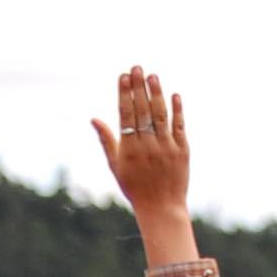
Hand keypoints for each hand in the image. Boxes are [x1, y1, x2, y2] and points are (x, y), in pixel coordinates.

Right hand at [92, 64, 193, 260]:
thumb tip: (94, 119)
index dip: (124, 94)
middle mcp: (147, 146)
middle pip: (142, 111)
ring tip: (152, 76)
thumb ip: (107, 141)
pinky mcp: (182, 151)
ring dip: (156, 93)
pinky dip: (177, 110)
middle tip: (137, 67)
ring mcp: (166, 147)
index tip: (123, 76)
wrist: (161, 208)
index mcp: (129, 150)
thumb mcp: (116, 166)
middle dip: (138, 87)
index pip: (126, 115)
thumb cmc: (135, 187)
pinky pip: (179, 126)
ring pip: (160, 115)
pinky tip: (174, 95)